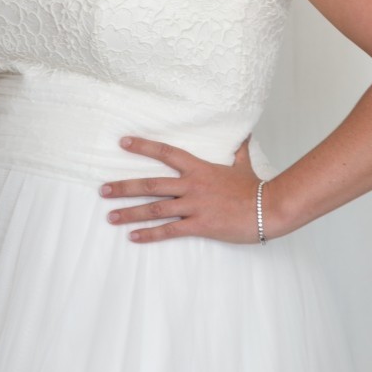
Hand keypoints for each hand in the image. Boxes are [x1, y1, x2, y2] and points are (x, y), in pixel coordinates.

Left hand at [98, 134, 266, 244]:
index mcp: (199, 168)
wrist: (268, 207)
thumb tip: (245, 134)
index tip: (123, 143)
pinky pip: (169, 231)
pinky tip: (133, 237)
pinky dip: (150, 235)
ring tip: (110, 215)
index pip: (166, 152)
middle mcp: (191, 185)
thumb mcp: (244, 165)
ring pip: (155, 208)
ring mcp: (193, 206)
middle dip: (124, 187)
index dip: (143, 146)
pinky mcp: (199, 225)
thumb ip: (239, 150)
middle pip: (151, 184)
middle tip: (102, 190)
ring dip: (130, 212)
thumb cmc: (256, 188)